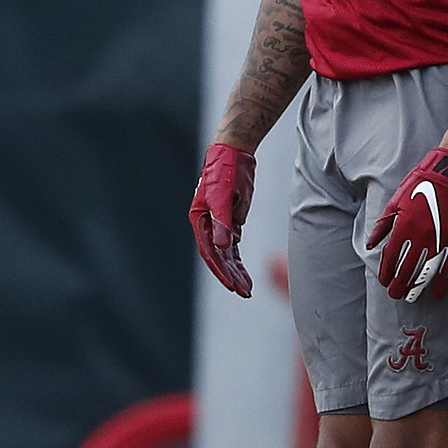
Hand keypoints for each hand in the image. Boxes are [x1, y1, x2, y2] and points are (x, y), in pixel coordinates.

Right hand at [189, 142, 255, 296]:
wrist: (234, 154)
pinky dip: (238, 261)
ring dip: (236, 272)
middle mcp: (207, 226)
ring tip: (247, 290)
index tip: (233, 286)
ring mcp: (219, 225)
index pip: (210, 253)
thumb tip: (223, 248)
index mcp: (200, 221)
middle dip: (231, 276)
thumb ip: (224, 222)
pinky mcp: (231, 222)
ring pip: (227, 255)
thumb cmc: (226, 172)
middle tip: (244, 293)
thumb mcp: (224, 196)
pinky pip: (233, 248)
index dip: (221, 271)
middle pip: (218, 257)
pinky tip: (244, 274)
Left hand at [366, 148, 447, 303]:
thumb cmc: (421, 184)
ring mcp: (440, 240)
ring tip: (412, 298)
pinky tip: (438, 294)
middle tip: (395, 295)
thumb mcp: (396, 201)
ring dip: (418, 287)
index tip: (384, 281)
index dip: (386, 272)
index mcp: (403, 227)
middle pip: (407, 268)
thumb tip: (371, 244)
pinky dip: (444, 282)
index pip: (391, 257)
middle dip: (399, 285)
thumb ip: (383, 226)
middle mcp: (420, 237)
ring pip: (427, 271)